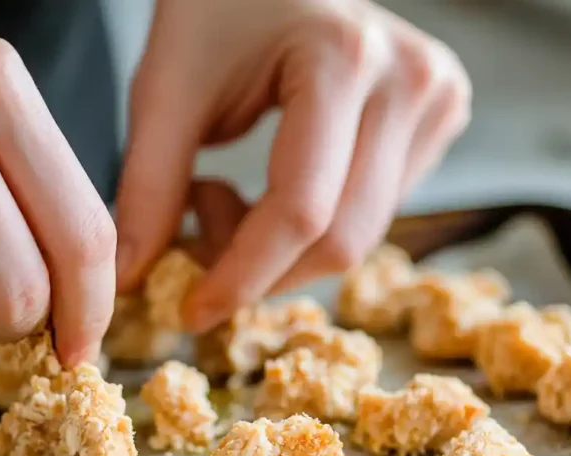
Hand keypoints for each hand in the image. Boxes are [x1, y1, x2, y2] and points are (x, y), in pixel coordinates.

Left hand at [116, 0, 469, 331]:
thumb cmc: (214, 5)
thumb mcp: (168, 87)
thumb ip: (149, 187)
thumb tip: (130, 280)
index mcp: (343, 59)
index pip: (300, 211)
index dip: (242, 277)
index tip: (192, 310)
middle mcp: (411, 80)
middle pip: (342, 238)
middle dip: (264, 271)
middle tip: (200, 242)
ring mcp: (436, 96)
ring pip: (362, 234)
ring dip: (286, 250)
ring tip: (229, 197)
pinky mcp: (441, 112)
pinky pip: (377, 209)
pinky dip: (318, 223)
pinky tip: (277, 183)